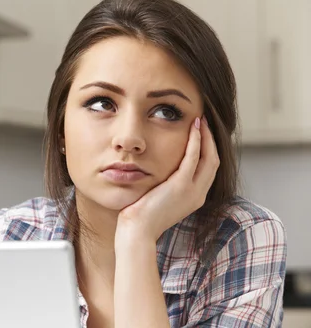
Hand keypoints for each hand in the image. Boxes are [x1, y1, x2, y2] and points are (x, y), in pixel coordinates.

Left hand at [116, 117, 219, 242]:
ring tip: (200, 120)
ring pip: (209, 157)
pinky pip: (193, 158)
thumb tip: (160, 169)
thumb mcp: (160, 197)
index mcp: (194, 197)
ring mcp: (192, 191)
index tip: (202, 133)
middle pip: (214, 161)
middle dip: (211, 139)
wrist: (137, 231)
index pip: (209, 169)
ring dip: (206, 136)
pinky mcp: (180, 186)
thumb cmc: (141, 215)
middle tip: (204, 121)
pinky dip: (196, 141)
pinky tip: (193, 128)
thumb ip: (166, 184)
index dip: (208, 149)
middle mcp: (198, 194)